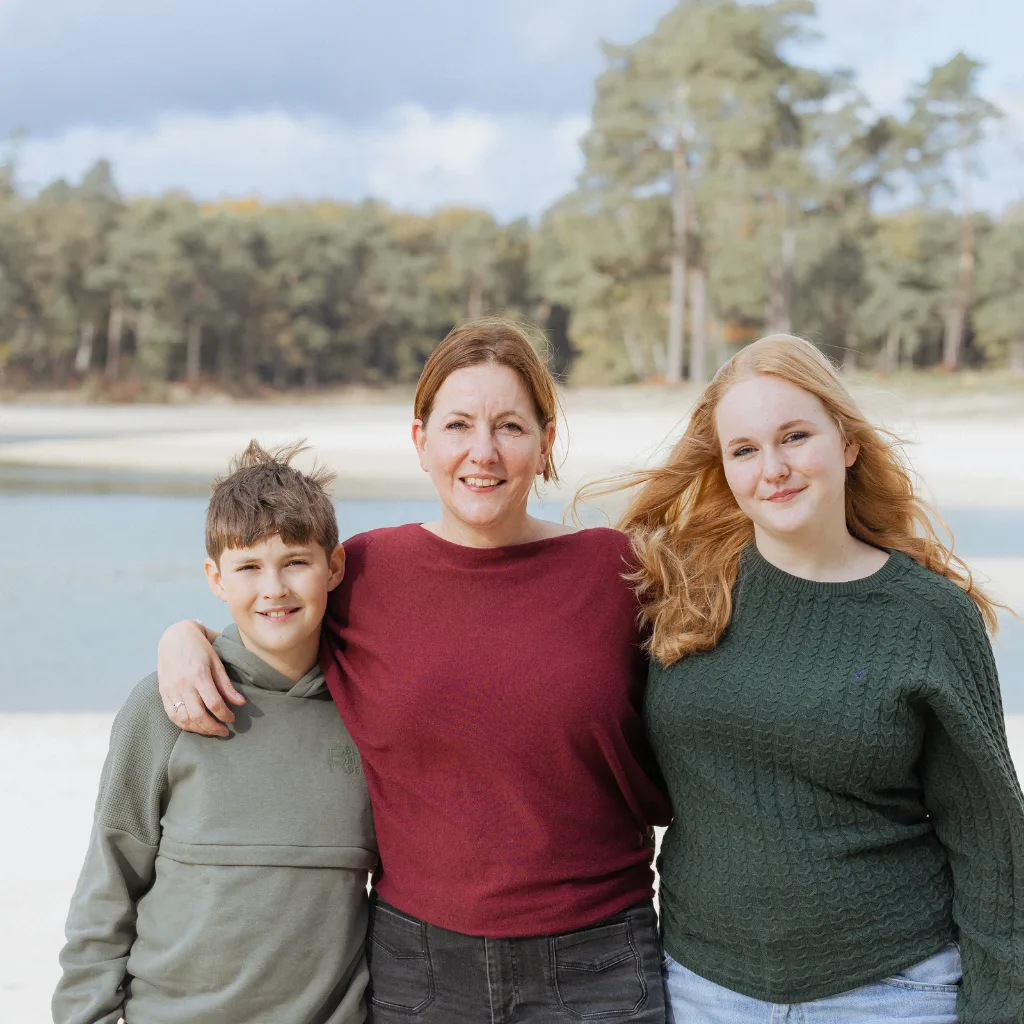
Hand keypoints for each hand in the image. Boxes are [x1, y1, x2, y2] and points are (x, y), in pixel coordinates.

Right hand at [157, 620, 244, 736]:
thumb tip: (240, 703)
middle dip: (213, 728)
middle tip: (224, 732)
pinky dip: (184, 725)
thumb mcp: (216, 662)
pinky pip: (172, 715)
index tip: (233, 719)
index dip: (225, 715)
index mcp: (199, 675)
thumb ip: (226, 685)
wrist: (175, 637)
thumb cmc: (199, 648)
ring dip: (199, 730)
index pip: (214, 703)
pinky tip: (195, 727)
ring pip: (184, 719)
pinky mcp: (163, 693)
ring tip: (211, 731)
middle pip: (198, 715)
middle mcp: (183, 684)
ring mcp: (170, 690)